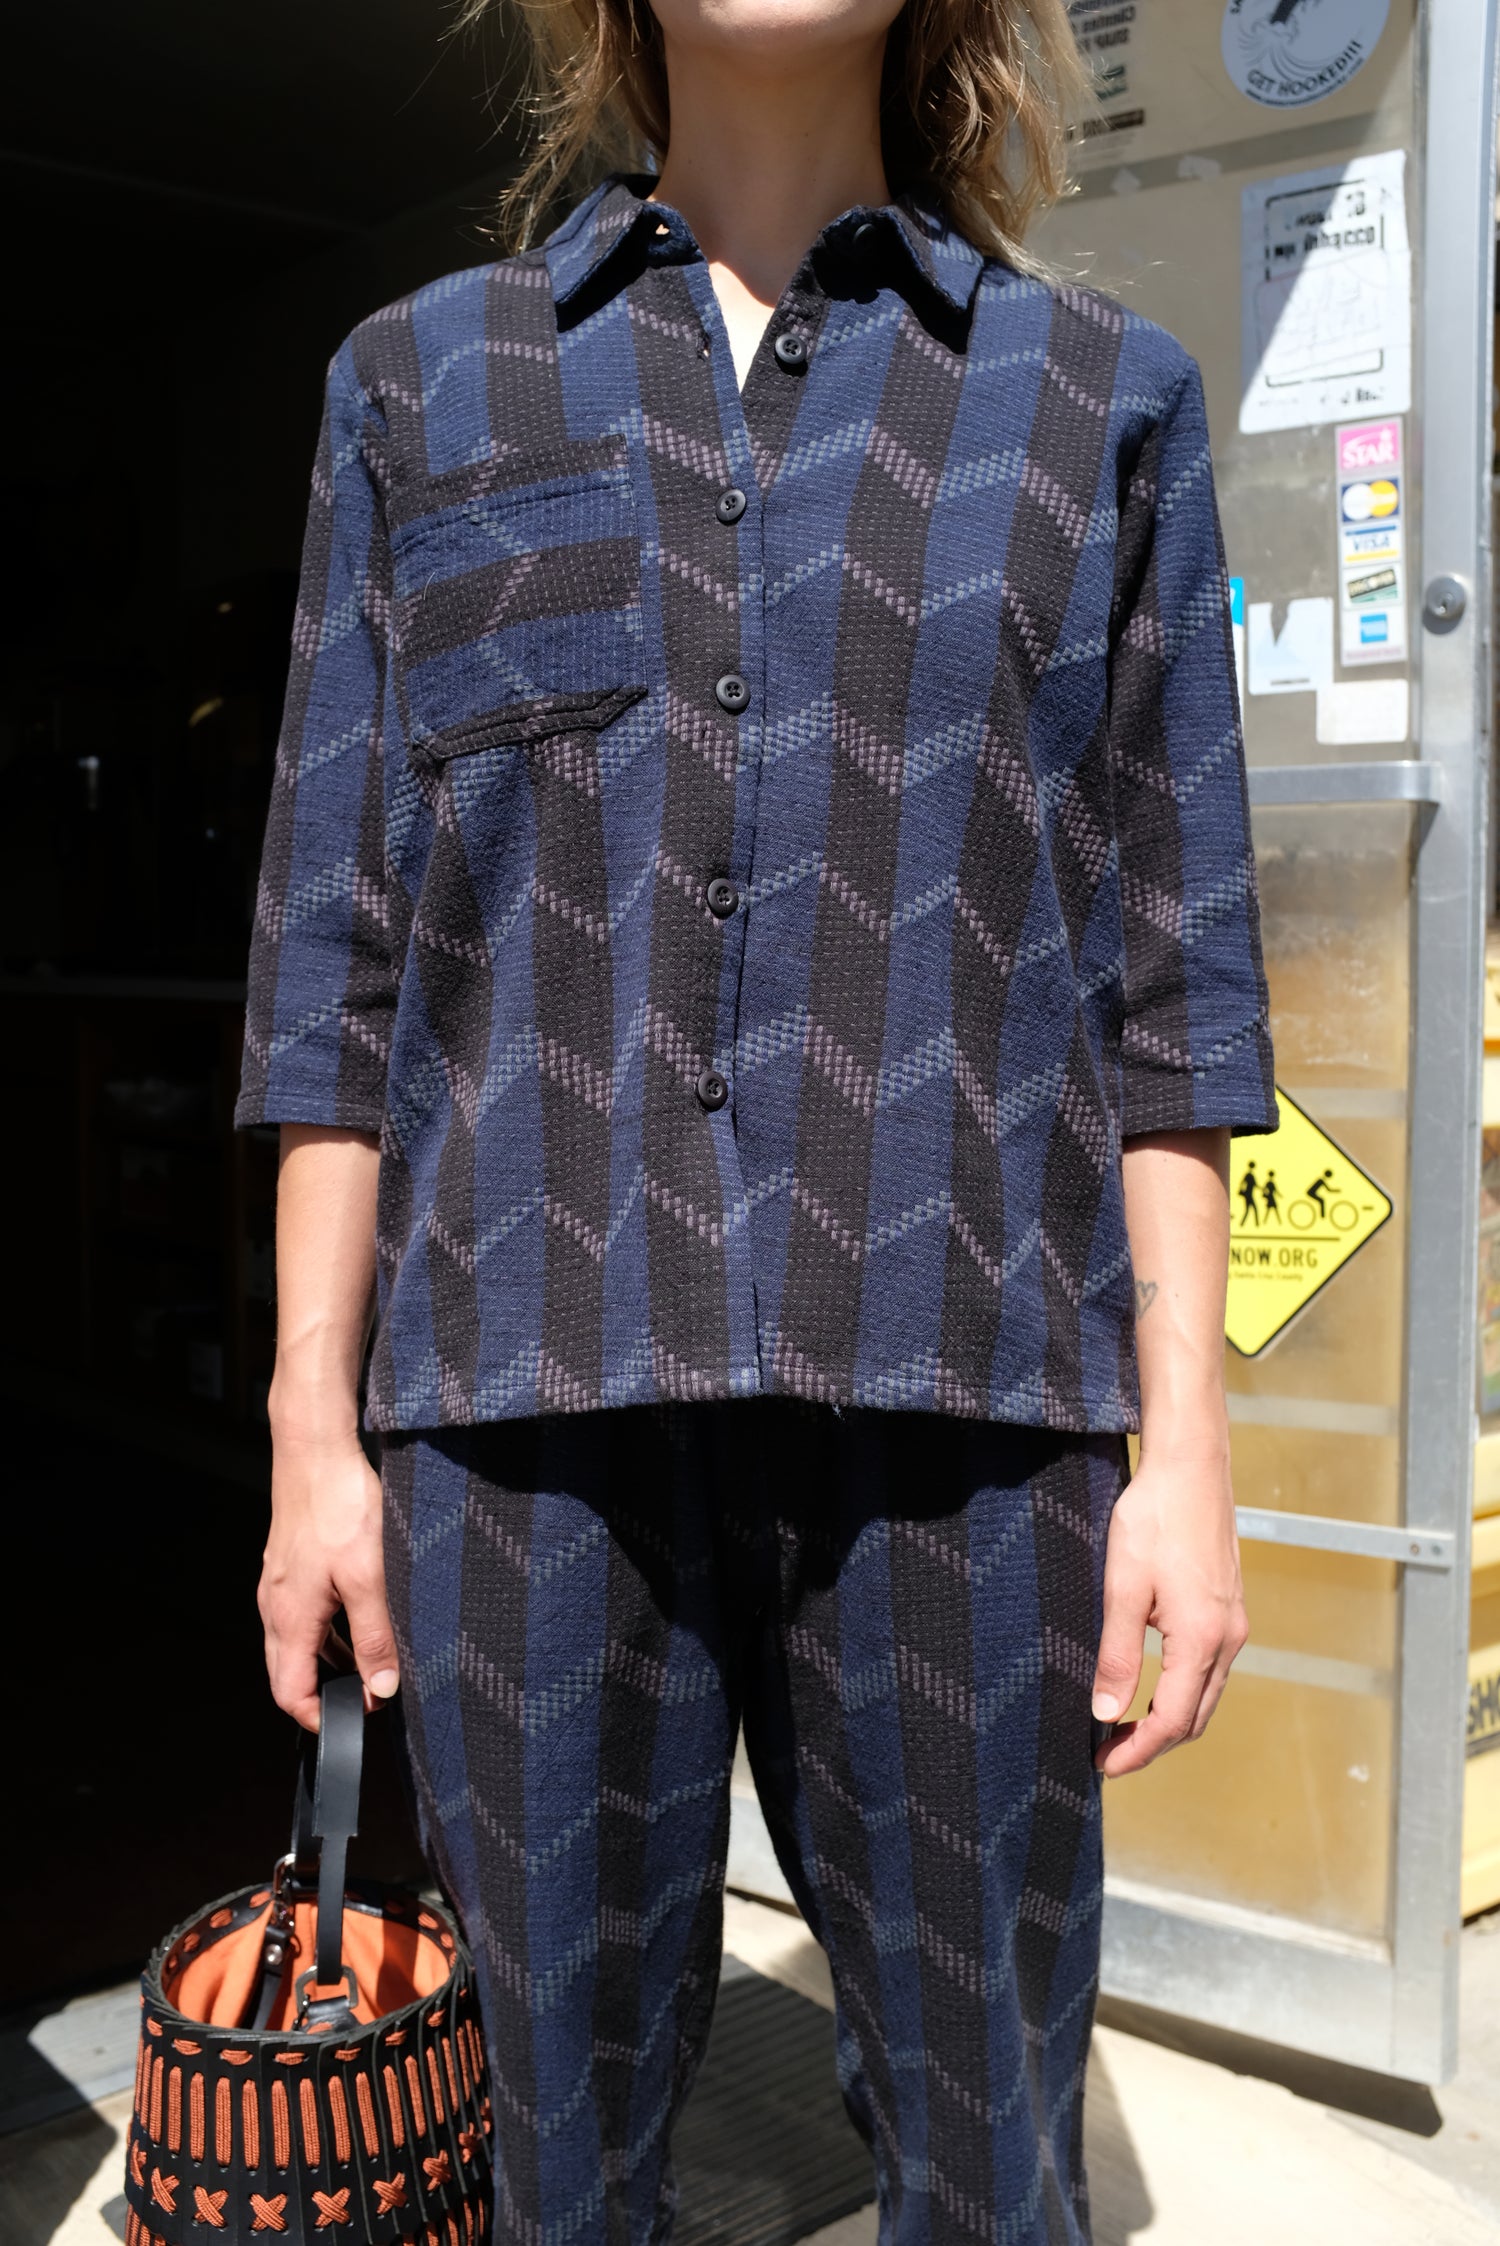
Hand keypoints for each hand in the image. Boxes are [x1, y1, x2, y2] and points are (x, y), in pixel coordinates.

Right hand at [259, 1414, 398, 1731]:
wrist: (316, 1448)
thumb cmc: (338, 1505)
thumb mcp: (369, 1576)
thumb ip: (375, 1636)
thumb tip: (381, 1688)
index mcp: (289, 1618)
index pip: (290, 1692)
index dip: (319, 1718)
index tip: (354, 1724)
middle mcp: (277, 1605)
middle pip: (289, 1672)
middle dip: (325, 1695)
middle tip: (368, 1700)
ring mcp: (282, 1583)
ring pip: (299, 1642)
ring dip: (331, 1662)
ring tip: (373, 1665)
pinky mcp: (292, 1563)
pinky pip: (305, 1613)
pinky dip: (330, 1631)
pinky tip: (361, 1620)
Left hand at [1089, 1444, 1246, 1777]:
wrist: (1191, 1467)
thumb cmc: (1155, 1518)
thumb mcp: (1123, 1588)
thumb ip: (1117, 1655)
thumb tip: (1106, 1713)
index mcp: (1202, 1639)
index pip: (1173, 1721)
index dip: (1138, 1751)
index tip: (1104, 1765)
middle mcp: (1228, 1638)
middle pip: (1196, 1717)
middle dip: (1154, 1744)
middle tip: (1109, 1754)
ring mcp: (1233, 1624)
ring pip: (1206, 1695)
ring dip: (1169, 1719)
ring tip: (1124, 1727)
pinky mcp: (1229, 1608)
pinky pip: (1210, 1668)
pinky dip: (1182, 1690)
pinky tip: (1153, 1685)